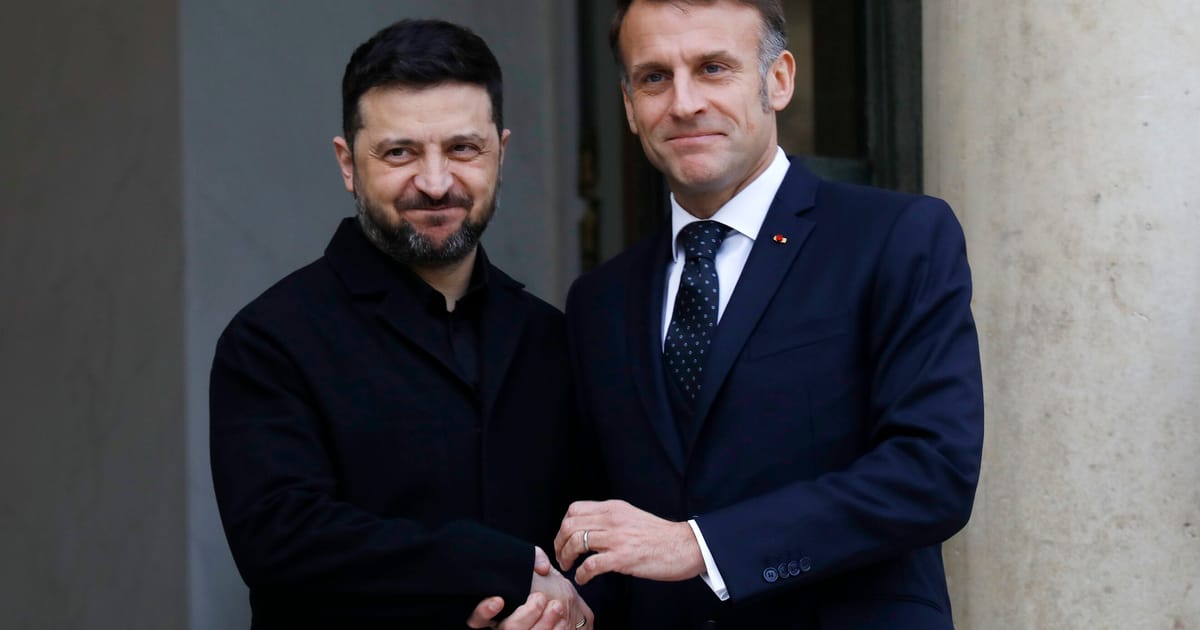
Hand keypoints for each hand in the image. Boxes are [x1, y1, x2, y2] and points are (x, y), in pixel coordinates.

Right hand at [465, 547, 592, 629]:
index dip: (484, 611)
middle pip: (508, 629)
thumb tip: (542, 568)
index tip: (498, 600)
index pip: (477, 618)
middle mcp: (503, 627)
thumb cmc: (543, 586)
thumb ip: (534, 559)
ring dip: (544, 623)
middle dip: (527, 614)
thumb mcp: (534, 569)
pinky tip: (562, 621)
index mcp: (494, 611)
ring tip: (557, 607)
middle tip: (540, 598)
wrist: (565, 607)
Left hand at [554, 499, 704, 584]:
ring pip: (575, 542)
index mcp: (613, 508)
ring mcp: (617, 538)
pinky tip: (583, 578)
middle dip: (559, 543)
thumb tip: (590, 528)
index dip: (563, 526)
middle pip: (570, 525)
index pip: (574, 509)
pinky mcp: (622, 558)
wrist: (685, 545)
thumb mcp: (631, 516)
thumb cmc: (660, 536)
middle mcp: (612, 519)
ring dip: (566, 558)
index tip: (564, 539)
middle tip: (562, 556)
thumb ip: (610, 519)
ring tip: (570, 567)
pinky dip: (581, 574)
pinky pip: (590, 565)